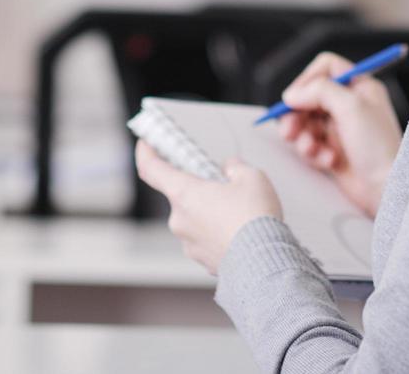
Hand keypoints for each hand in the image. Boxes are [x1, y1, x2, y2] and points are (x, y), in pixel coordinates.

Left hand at [134, 140, 281, 273]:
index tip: (145, 145)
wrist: (263, 262)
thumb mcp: (251, 177)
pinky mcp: (201, 260)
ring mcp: (188, 243)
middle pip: (182, 195)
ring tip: (239, 214)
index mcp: (184, 193)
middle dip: (201, 189)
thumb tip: (230, 169)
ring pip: (195, 219)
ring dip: (210, 213)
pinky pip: (205, 239)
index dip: (146, 154)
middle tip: (225, 187)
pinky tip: (239, 232)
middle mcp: (179, 219)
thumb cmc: (254, 219)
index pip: (152, 169)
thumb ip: (235, 167)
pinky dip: (218, 234)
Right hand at [278, 51, 402, 215]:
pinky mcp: (333, 150)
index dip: (307, 79)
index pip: (326, 68)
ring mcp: (341, 128)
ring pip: (305, 122)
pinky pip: (310, 144)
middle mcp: (350, 105)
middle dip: (297, 114)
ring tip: (311, 149)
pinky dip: (314, 153)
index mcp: (360, 87)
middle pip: (309, 97)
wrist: (387, 189)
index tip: (294, 98)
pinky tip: (328, 162)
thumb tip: (292, 94)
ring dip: (303, 137)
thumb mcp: (350, 106)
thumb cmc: (378, 148)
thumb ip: (319, 91)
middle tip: (290, 129)